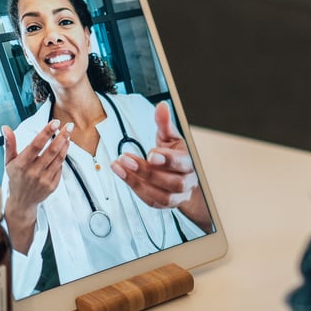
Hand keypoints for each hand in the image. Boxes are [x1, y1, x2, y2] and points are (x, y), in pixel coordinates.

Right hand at [2, 119, 72, 253]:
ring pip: (59, 158)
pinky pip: (60, 168)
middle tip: (68, 125)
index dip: (46, 133)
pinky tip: (64, 148)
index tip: (55, 122)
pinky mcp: (52, 185)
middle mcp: (33, 172)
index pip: (36, 145)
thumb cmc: (15, 179)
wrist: (21, 203)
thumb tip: (6, 128)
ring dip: (65, 145)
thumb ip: (9, 144)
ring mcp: (44, 180)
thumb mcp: (8, 162)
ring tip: (68, 134)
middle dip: (62, 136)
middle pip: (52, 151)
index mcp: (21, 165)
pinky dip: (63, 157)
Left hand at [111, 102, 209, 230]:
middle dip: (147, 172)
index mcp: (190, 162)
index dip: (166, 160)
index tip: (150, 154)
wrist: (182, 176)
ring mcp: (178, 195)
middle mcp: (188, 181)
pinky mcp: (166, 203)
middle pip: (172, 182)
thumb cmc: (176, 154)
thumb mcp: (170, 136)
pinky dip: (136, 189)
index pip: (181, 163)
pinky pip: (152, 202)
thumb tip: (161, 107)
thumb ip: (164, 123)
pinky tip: (123, 175)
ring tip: (120, 167)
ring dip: (137, 182)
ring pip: (161, 196)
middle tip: (126, 159)